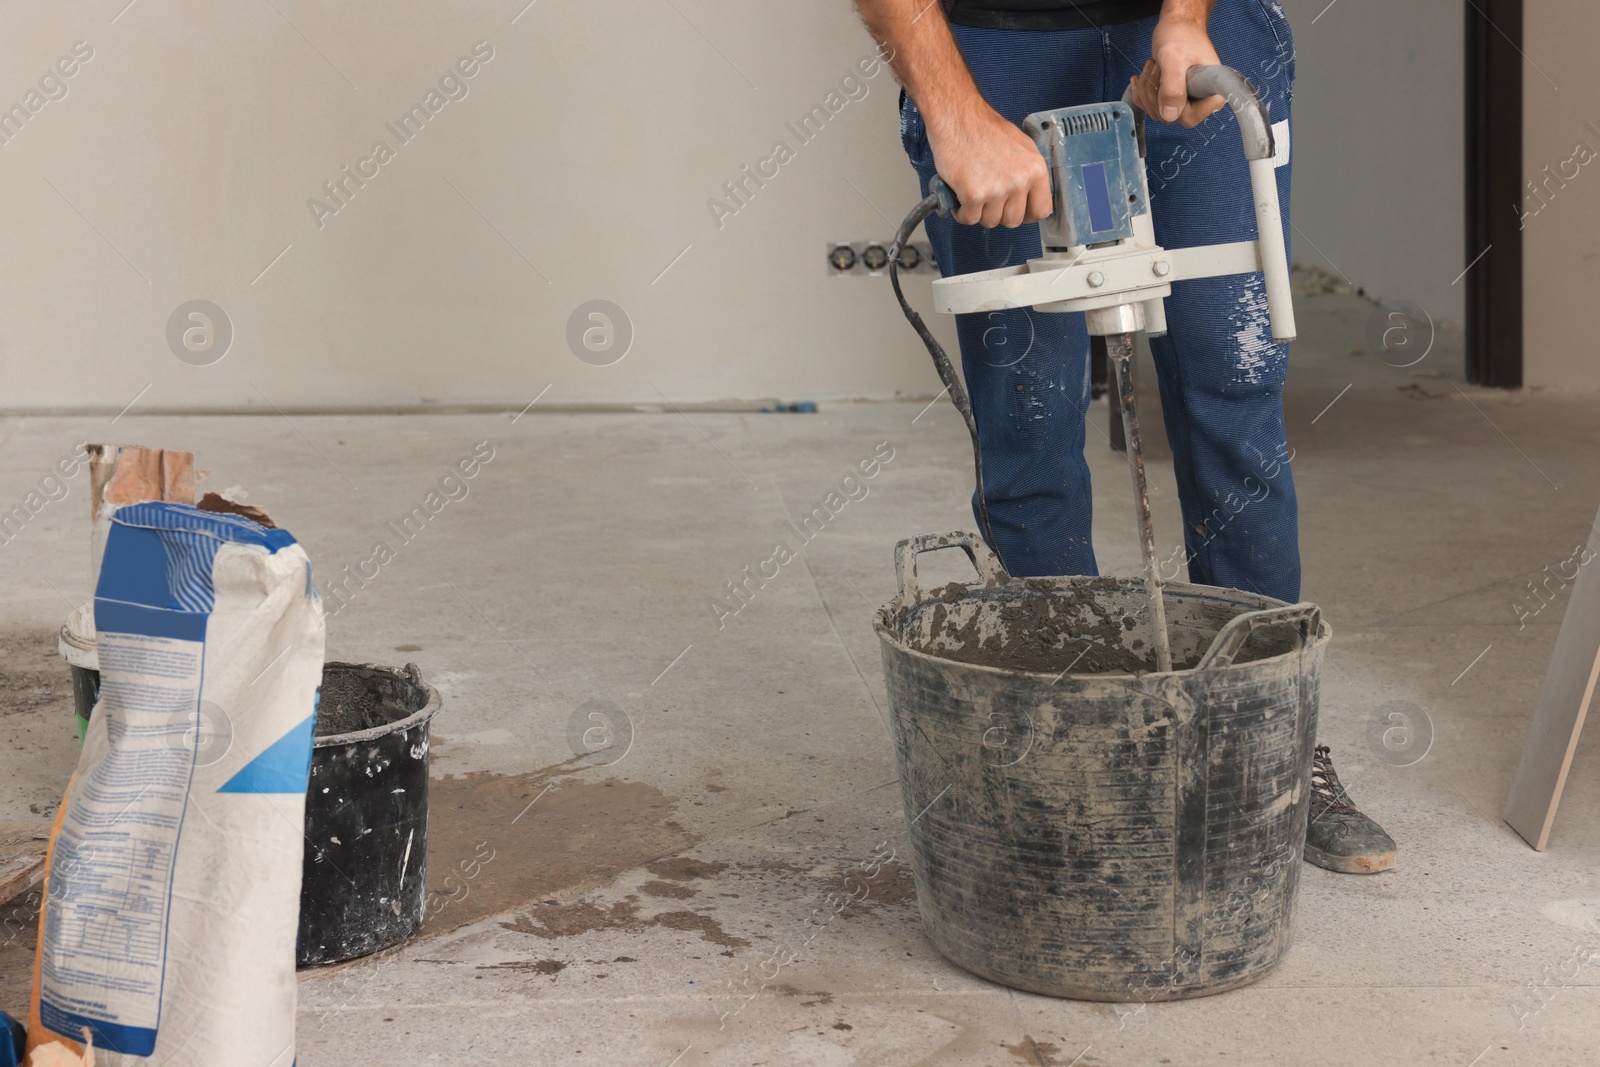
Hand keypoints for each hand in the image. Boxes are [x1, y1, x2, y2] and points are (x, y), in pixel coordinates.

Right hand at [924, 102, 1050, 227]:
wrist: (958, 119)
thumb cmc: (984, 129)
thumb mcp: (1021, 147)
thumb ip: (1027, 173)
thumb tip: (1028, 196)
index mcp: (1035, 169)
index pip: (1041, 210)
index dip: (1027, 215)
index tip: (1017, 213)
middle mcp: (1020, 181)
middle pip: (1013, 220)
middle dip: (999, 214)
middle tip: (988, 200)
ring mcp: (997, 189)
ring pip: (990, 221)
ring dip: (979, 212)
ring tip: (973, 192)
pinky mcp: (974, 195)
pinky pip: (969, 219)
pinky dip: (962, 212)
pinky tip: (960, 197)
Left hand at [1129, 13, 1224, 126]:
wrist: (1178, 26)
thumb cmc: (1181, 36)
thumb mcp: (1174, 59)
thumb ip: (1173, 87)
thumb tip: (1170, 115)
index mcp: (1212, 94)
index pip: (1189, 118)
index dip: (1171, 104)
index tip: (1167, 80)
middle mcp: (1202, 102)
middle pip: (1170, 116)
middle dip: (1154, 92)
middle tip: (1156, 66)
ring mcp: (1187, 101)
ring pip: (1158, 112)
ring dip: (1148, 89)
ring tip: (1153, 65)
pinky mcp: (1174, 99)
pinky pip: (1152, 107)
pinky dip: (1142, 92)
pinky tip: (1142, 76)